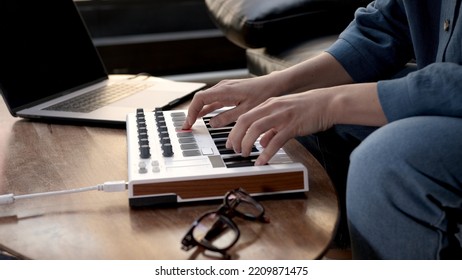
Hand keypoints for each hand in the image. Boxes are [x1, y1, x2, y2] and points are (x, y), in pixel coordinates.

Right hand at [182, 75, 282, 129]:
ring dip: (198, 111)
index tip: (189, 123)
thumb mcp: (246, 110)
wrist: (274, 84)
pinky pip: (213, 100)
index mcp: (224, 90)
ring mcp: (225, 89)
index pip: (200, 99)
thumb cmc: (263, 94)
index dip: (191, 111)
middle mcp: (222, 87)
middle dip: (192, 112)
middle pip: (200, 99)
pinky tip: (204, 116)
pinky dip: (207, 108)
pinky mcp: (229, 92)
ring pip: (206, 100)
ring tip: (192, 123)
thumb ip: (228, 117)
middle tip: (187, 126)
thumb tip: (212, 123)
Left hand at [226, 83, 384, 165]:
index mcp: (268, 105)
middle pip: (245, 121)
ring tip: (245, 155)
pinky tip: (262, 161)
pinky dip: (266, 152)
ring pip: (256, 129)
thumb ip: (272, 128)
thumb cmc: (308, 109)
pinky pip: (276, 140)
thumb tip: (262, 142)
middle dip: (236, 138)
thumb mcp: (284, 114)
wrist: (328, 103)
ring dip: (247, 143)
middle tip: (234, 150)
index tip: (230, 143)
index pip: (244, 117)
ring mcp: (282, 116)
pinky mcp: (293, 125)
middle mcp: (272, 108)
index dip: (234, 131)